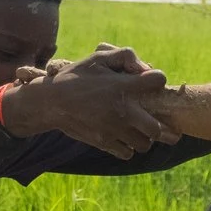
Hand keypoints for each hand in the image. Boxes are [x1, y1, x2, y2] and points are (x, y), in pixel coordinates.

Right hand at [2, 44, 178, 158]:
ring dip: (144, 137)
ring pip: (144, 144)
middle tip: (153, 117)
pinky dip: (128, 148)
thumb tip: (145, 68)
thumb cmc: (75, 76)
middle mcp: (122, 111)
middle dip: (159, 123)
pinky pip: (127, 153)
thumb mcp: (97, 58)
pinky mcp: (103, 142)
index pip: (158, 81)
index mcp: (122, 87)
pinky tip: (123, 138)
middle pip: (157, 128)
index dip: (156, 79)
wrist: (50, 102)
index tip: (148, 82)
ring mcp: (113, 130)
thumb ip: (125, 56)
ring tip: (137, 129)